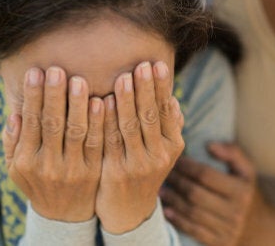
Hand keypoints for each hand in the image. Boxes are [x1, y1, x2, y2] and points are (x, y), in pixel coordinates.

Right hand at [3, 67, 102, 221]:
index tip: (35, 71)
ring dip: (78, 105)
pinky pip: (97, 142)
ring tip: (79, 80)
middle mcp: (48, 165)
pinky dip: (99, 121)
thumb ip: (12, 141)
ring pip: (76, 132)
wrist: (64, 214)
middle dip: (54, 96)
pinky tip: (102, 101)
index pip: (30, 122)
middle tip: (57, 70)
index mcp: (26, 160)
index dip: (33, 96)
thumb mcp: (16, 167)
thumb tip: (14, 113)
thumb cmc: (38, 180)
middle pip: (52, 124)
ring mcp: (73, 168)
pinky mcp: (94, 170)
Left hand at [95, 61, 184, 233]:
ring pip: (131, 127)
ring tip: (122, 78)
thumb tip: (173, 99)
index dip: (161, 87)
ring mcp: (137, 165)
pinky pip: (110, 141)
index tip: (156, 64)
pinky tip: (101, 102)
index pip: (166, 110)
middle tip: (141, 65)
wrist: (128, 210)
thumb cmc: (143, 170)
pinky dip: (106, 121)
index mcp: (173, 144)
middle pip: (151, 116)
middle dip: (146, 88)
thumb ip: (167, 126)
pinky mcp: (116, 172)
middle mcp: (159, 154)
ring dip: (127, 101)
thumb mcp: (162, 151)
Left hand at [161, 143, 256, 245]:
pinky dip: (178, 220)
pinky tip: (167, 211)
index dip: (187, 167)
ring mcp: (227, 229)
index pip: (206, 175)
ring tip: (160, 190)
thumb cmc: (247, 193)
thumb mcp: (248, 172)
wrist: (261, 229)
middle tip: (163, 174)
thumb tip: (210, 145)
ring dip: (173, 201)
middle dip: (176, 182)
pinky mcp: (219, 243)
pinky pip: (194, 231)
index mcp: (241, 190)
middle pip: (196, 194)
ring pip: (192, 212)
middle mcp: (235, 211)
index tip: (176, 160)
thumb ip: (233, 153)